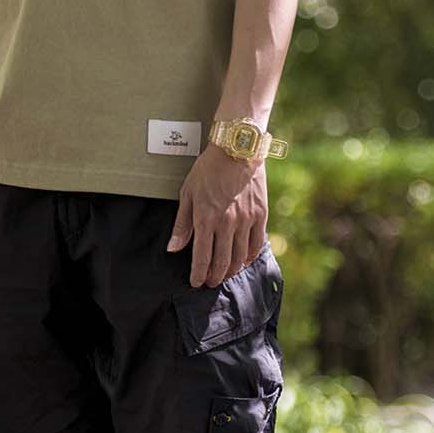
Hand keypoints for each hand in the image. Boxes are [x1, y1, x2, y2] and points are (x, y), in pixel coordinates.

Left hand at [166, 148, 268, 285]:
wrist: (236, 150)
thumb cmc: (208, 170)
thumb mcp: (187, 194)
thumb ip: (182, 224)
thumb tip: (173, 248)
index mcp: (206, 219)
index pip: (201, 257)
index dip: (198, 274)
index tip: (195, 282)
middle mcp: (226, 224)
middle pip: (222, 262)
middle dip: (214, 277)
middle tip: (210, 282)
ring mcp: (245, 221)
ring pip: (239, 257)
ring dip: (231, 270)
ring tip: (225, 273)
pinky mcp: (260, 215)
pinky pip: (256, 244)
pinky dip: (249, 257)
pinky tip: (243, 260)